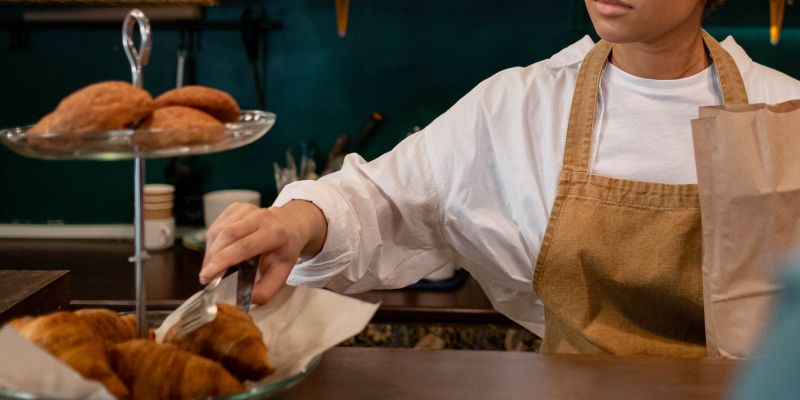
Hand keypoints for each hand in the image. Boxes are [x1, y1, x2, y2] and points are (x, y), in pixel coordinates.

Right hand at [200, 200, 326, 303]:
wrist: (291, 224)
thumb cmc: (284, 251)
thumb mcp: (282, 274)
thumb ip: (266, 290)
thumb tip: (246, 300)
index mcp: (275, 233)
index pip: (244, 246)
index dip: (223, 261)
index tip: (207, 277)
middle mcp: (260, 217)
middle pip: (227, 235)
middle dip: (212, 258)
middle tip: (205, 278)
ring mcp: (247, 209)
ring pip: (218, 230)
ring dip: (210, 252)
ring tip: (213, 268)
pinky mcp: (236, 207)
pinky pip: (217, 226)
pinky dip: (212, 243)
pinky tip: (218, 253)